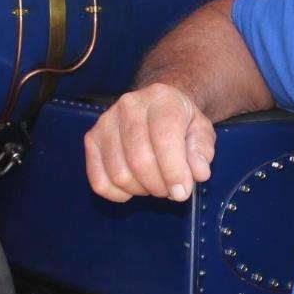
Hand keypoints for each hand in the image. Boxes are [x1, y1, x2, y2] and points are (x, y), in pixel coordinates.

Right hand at [83, 83, 215, 202]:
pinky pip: (99, 181)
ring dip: (142, 191)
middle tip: (171, 190)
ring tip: (155, 184)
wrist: (157, 107)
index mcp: (162, 98)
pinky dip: (119, 195)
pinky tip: (134, 187)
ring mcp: (106, 122)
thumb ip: (202, 151)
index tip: (183, 192)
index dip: (174, 172)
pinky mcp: (91, 139)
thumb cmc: (180, 122)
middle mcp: (129, 105)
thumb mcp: (201, 131)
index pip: (164, 139)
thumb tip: (198, 173)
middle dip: (159, 186)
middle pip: (140, 161)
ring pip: (120, 174)